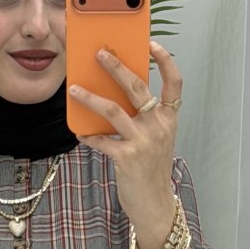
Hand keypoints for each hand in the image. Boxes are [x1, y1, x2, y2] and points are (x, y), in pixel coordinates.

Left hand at [70, 40, 181, 224]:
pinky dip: (89, 135)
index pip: (175, 83)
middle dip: (116, 67)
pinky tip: (80, 132)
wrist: (155, 204)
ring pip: (113, 110)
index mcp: (168, 118)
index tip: (153, 44)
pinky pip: (102, 140)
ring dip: (90, 98)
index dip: (165, 61)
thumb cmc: (152, 169)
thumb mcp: (156, 139)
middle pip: (136, 87)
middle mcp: (158, 126)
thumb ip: (143, 117)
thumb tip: (115, 95)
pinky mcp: (127, 157)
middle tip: (99, 53)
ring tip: (74, 89)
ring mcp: (143, 141)